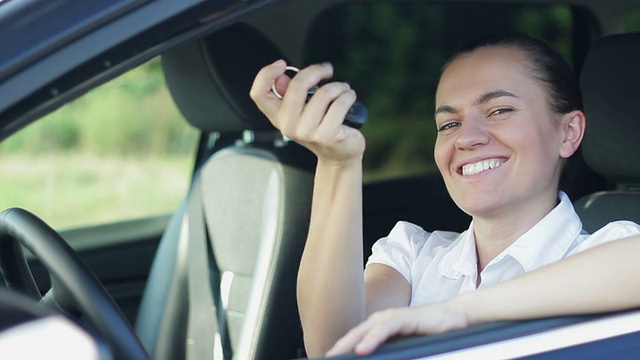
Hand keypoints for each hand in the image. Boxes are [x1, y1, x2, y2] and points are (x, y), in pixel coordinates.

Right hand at [249, 60, 364, 164]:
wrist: (338, 155)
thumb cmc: (322, 127)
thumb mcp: (302, 110)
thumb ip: (291, 92)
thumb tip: (282, 76)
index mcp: (277, 116)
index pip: (259, 93)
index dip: (266, 74)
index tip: (282, 64)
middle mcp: (288, 125)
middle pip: (296, 85)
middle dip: (316, 71)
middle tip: (327, 70)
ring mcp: (306, 132)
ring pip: (324, 93)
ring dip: (339, 86)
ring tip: (343, 90)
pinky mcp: (326, 135)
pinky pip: (340, 104)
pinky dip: (348, 96)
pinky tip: (349, 98)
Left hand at [326, 302, 468, 356]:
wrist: (455, 318)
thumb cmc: (430, 334)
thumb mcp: (407, 347)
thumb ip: (392, 352)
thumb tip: (376, 358)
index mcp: (380, 327)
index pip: (355, 339)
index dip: (341, 349)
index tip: (328, 359)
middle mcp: (382, 320)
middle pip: (354, 335)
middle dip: (338, 347)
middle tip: (324, 359)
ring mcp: (392, 317)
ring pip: (365, 330)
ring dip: (349, 343)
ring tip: (336, 356)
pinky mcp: (404, 317)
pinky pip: (385, 328)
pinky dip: (372, 338)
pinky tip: (362, 349)